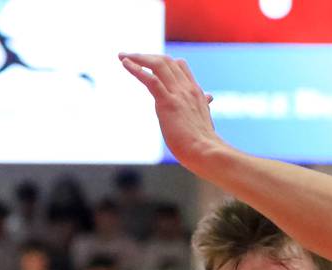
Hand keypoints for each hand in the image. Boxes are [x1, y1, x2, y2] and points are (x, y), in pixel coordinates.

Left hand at [119, 53, 224, 167]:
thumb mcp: (204, 117)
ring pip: (158, 64)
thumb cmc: (203, 142)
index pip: (180, 66)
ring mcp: (178, 94)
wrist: (206, 152)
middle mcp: (187, 88)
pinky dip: (136, 69)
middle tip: (129, 56)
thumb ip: (203, 105)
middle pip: (166, 61)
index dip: (163, 61)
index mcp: (195, 92)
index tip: (149, 62)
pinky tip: (125, 64)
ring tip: (122, 56)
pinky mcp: (168, 103)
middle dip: (146, 56)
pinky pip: (150, 79)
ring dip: (138, 57)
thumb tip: (209, 97)